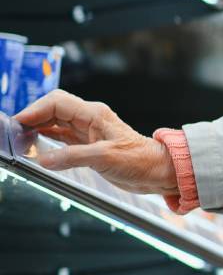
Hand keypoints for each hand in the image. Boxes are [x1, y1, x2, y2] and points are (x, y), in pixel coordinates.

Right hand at [15, 90, 178, 196]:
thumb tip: (43, 160)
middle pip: (53, 109)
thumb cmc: (141, 161)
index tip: (17, 123)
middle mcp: (90, 120)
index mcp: (95, 115)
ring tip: (19, 139)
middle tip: (14, 132)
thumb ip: (73, 157)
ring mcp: (88, 132)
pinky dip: (46, 140)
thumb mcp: (105, 157)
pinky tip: (35, 147)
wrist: (157, 171)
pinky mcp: (88, 145)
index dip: (34, 110)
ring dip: (37, 128)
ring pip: (55, 122)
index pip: (57, 102)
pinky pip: (61, 137)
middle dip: (32, 117)